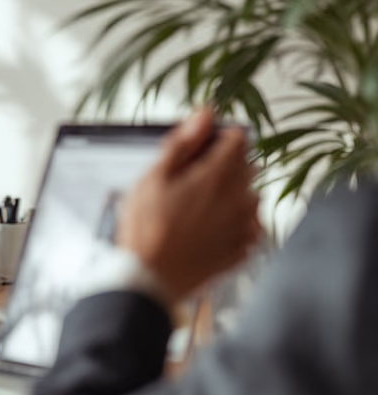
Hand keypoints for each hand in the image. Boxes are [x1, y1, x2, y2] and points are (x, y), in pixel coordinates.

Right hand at [117, 109, 261, 302]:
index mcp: (218, 176)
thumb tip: (204, 115)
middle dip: (224, 163)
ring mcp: (245, 226)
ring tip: (196, 206)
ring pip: (249, 195)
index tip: (199, 145)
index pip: (238, 138)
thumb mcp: (154, 177)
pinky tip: (206, 227)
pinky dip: (232, 220)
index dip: (218, 136)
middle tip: (190, 178)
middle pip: (247, 165)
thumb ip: (183, 143)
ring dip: (230, 192)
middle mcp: (241, 198)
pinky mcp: (243, 248)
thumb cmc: (146, 228)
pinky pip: (247, 224)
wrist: (151, 279)